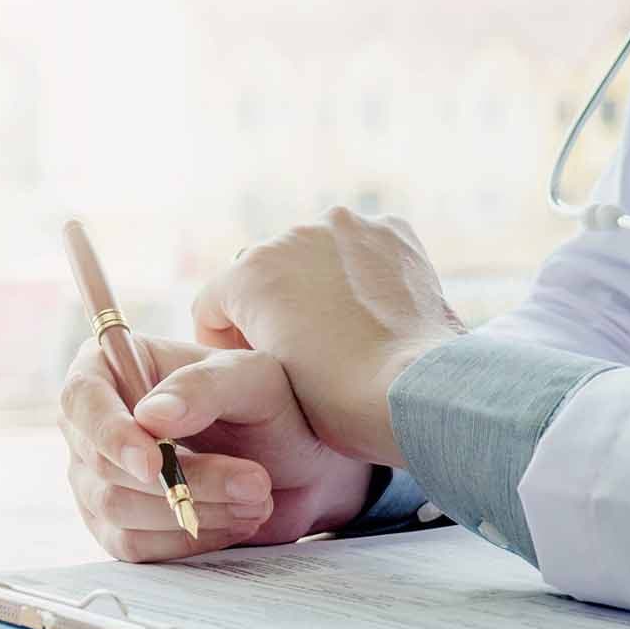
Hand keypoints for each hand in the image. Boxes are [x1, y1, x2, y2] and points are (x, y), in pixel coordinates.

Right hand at [60, 335, 373, 561]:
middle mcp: (94, 424)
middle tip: (254, 481)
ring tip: (256, 498)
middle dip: (180, 482)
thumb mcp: (253, 380)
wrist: (298, 465)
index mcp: (112, 367)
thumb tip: (150, 416)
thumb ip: (204, 388)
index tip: (154, 464)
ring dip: (192, 511)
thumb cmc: (273, 407)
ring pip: (117, 510)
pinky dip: (186, 540)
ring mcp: (97, 478)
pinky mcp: (116, 525)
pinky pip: (132, 546)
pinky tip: (231, 521)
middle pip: (100, 465)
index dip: (110, 434)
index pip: (81, 399)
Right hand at [191, 208, 464, 466]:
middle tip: (300, 351)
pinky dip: (360, 272)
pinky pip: (358, 247)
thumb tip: (264, 321)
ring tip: (343, 330)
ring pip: (312, 254)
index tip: (252, 367)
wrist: (417, 392)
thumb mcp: (264, 379)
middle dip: (272, 306)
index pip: (212, 304)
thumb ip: (247, 341)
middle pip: (262, 273)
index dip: (226, 344)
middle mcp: (289, 234)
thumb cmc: (337, 401)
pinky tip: (374, 309)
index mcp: (247, 272)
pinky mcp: (390, 230)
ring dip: (316, 283)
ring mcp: (344, 227)